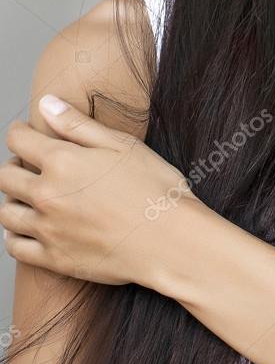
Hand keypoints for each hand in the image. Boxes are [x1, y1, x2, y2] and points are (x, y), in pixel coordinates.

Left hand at [0, 94, 203, 286]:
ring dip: (12, 200)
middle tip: (25, 163)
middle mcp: (46, 194)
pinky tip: (26, 229)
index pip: (19, 141)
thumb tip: (45, 104)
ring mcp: (47, 229)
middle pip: (6, 177)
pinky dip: (14, 236)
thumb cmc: (155, 188)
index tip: (23, 132)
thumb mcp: (122, 145)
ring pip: (6, 213)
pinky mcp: (53, 258)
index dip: (18, 132)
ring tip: (27, 196)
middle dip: (12, 165)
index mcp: (62, 161)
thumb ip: (78, 124)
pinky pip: (15, 248)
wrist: (170, 241)